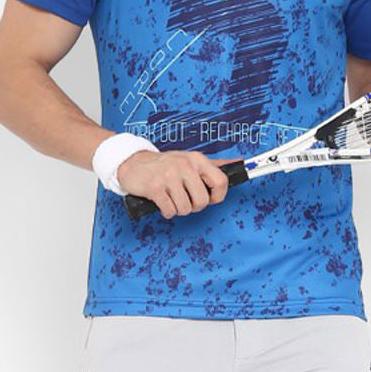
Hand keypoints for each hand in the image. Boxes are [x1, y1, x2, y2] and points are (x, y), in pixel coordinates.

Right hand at [118, 150, 234, 219]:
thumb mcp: (190, 159)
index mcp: (197, 159)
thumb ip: (214, 165)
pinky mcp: (155, 188)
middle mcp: (185, 166)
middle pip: (202, 201)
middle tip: (184, 199)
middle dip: (193, 207)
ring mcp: (169, 176)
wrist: (132, 162)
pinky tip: (161, 201)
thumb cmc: (164, 164)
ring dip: (178, 210)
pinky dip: (166, 211)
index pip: (221, 182)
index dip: (217, 197)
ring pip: (185, 209)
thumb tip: (238, 163)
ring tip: (171, 198)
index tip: (209, 198)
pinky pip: (169, 211)